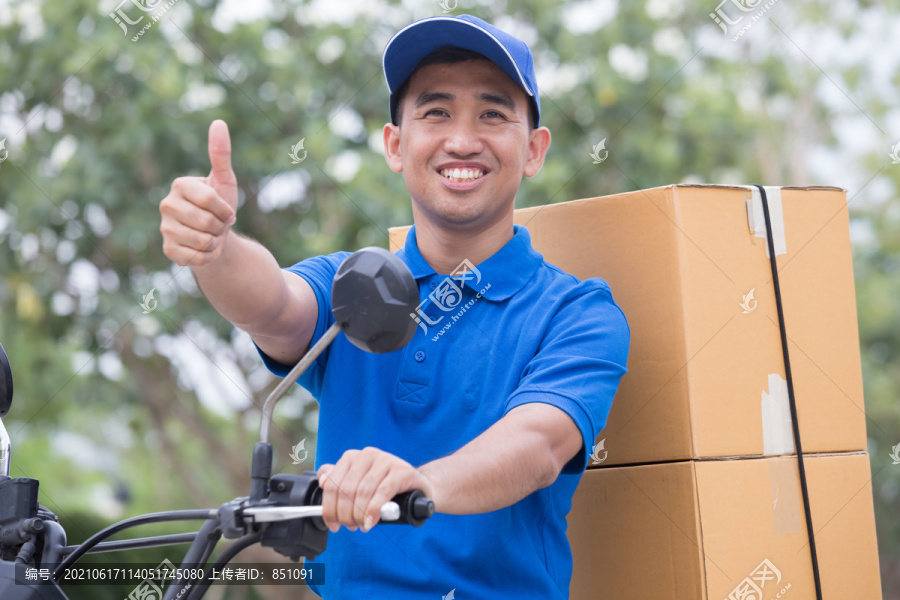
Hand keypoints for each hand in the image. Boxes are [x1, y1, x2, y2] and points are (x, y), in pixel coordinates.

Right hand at [160, 120, 237, 265]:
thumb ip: (220, 153)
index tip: (226, 210)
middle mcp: (166, 205)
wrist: (216, 236)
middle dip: (221, 227)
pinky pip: (197, 258)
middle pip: (207, 222)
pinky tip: (203, 248)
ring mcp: (165, 229)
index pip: (210, 199)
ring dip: (215, 242)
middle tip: (217, 224)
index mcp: (180, 185)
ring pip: (202, 241)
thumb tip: (218, 123)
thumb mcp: (224, 180)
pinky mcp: (168, 250)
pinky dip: (208, 256)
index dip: (225, 209)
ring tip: (211, 235)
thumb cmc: (220, 206)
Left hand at [317, 447, 435, 532]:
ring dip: (359, 514)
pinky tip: (371, 521)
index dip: (329, 508)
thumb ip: (339, 481)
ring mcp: (386, 460)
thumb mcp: (359, 484)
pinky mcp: (402, 471)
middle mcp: (367, 454)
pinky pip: (382, 492)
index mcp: (352, 457)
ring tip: (362, 525)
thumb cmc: (385, 488)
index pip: (332, 484)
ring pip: (363, 492)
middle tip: (350, 527)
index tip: (333, 524)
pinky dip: (374, 510)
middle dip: (345, 514)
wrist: (419, 488)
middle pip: (346, 490)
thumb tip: (322, 482)